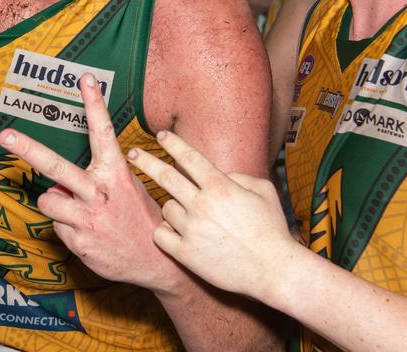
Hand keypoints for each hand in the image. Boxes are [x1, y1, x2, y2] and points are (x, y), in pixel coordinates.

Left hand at [0, 74, 178, 292]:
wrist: (159, 261)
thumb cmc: (138, 218)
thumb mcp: (126, 190)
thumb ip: (95, 181)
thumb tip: (58, 185)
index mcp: (115, 173)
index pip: (103, 132)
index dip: (93, 103)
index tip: (84, 78)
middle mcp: (100, 192)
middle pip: (56, 165)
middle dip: (28, 149)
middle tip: (6, 135)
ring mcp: (89, 218)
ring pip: (48, 200)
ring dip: (55, 204)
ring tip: (76, 212)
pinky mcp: (81, 242)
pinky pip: (56, 226)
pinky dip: (67, 228)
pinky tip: (87, 234)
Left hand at [127, 131, 297, 299]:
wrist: (273, 269)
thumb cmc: (272, 229)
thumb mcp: (263, 191)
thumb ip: (239, 176)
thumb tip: (221, 174)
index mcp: (220, 186)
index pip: (188, 157)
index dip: (172, 143)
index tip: (160, 136)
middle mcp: (202, 204)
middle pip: (165, 176)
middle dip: (146, 161)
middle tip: (133, 154)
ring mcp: (191, 230)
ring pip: (165, 208)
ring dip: (171, 207)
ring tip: (186, 215)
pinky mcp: (186, 254)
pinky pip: (161, 235)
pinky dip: (165, 231)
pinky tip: (175, 231)